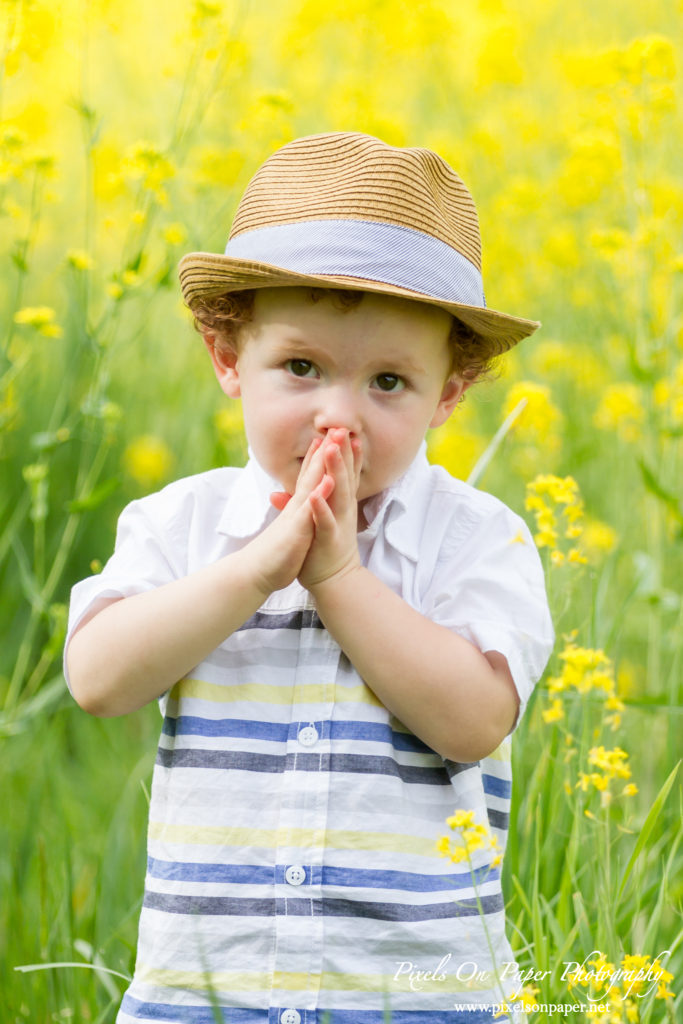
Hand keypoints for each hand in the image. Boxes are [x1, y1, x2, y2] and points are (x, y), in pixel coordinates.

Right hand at [244, 437, 332, 595]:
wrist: (256, 573)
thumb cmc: (275, 551)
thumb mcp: (289, 526)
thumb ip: (292, 510)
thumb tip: (294, 498)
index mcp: (298, 506)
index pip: (309, 475)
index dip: (320, 456)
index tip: (331, 435)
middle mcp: (297, 506)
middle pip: (311, 473)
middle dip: (325, 450)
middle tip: (338, 426)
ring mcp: (296, 516)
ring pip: (310, 485)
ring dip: (320, 464)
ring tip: (333, 442)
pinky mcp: (296, 531)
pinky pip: (309, 512)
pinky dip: (318, 497)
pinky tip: (328, 482)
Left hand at [298, 428, 362, 590]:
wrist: (334, 581)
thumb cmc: (324, 548)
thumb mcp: (319, 520)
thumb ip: (308, 502)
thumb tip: (294, 488)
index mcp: (341, 503)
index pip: (345, 473)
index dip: (345, 452)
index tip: (344, 430)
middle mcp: (343, 510)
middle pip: (344, 476)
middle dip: (343, 452)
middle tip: (341, 429)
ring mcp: (338, 523)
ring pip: (338, 493)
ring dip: (335, 471)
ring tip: (331, 450)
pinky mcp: (329, 539)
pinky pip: (325, 522)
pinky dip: (321, 508)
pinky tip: (315, 494)